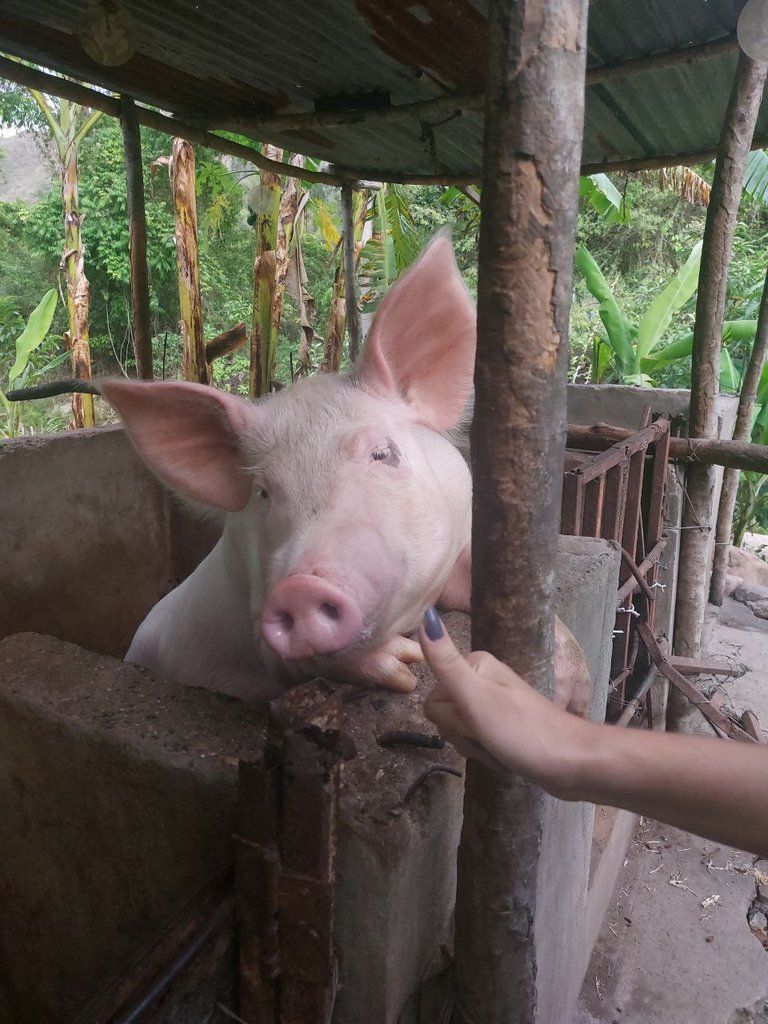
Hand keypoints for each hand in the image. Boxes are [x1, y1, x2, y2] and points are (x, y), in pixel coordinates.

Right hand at [419, 608, 588, 795]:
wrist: (573, 763)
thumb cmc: (524, 731)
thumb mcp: (477, 698)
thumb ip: (447, 662)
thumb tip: (426, 614)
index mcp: (474, 666)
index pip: (433, 700)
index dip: (451, 720)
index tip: (476, 723)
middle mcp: (482, 679)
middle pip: (445, 717)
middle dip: (463, 736)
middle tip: (489, 737)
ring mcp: (492, 704)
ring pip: (458, 732)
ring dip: (476, 748)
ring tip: (500, 749)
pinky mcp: (501, 726)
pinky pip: (476, 742)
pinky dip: (486, 755)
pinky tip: (504, 757)